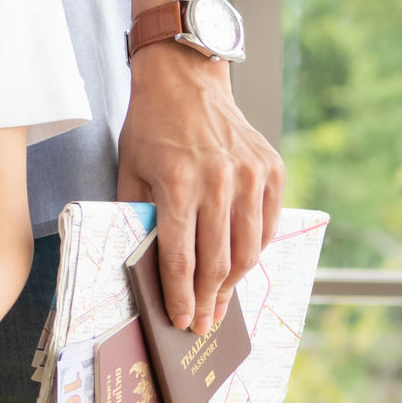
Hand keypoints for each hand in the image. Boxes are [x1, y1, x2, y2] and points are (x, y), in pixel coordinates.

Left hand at [114, 42, 284, 333]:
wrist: (184, 79)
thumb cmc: (150, 127)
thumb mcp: (130, 171)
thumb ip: (138, 217)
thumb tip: (146, 267)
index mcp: (177, 183)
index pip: (180, 258)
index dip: (180, 296)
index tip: (183, 321)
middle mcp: (217, 180)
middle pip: (217, 261)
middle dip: (208, 300)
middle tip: (204, 324)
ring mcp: (249, 174)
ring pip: (247, 249)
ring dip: (233, 283)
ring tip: (221, 301)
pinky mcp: (271, 168)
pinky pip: (268, 225)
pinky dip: (256, 249)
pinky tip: (240, 263)